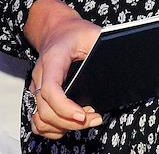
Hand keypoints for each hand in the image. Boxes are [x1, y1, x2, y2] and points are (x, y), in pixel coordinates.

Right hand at [24, 0, 102, 139]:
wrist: (58, 30)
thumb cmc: (75, 32)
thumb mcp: (94, 33)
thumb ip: (104, 47)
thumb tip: (122, 61)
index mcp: (53, 60)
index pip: (50, 90)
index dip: (65, 107)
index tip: (83, 115)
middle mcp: (40, 76)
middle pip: (45, 110)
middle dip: (70, 122)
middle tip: (94, 119)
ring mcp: (37, 88)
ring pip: (39, 119)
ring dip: (62, 127)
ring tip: (86, 121)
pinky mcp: (37, 96)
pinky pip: (37, 120)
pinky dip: (52, 128)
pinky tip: (69, 124)